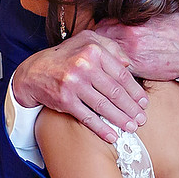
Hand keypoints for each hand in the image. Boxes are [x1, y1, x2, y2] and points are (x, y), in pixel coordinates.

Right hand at [13, 30, 148, 142]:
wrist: (35, 72)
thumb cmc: (65, 57)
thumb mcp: (86, 41)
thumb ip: (110, 48)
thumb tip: (128, 64)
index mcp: (93, 50)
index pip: (121, 75)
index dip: (135, 91)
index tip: (144, 102)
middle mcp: (84, 66)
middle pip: (115, 92)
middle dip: (131, 108)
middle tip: (142, 119)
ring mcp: (73, 83)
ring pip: (104, 106)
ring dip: (121, 119)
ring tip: (132, 127)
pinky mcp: (64, 100)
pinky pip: (87, 117)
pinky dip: (101, 128)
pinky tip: (112, 136)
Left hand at [95, 13, 178, 86]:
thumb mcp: (158, 16)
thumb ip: (138, 17)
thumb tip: (123, 17)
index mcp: (133, 19)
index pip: (103, 23)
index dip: (99, 32)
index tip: (97, 38)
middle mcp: (128, 33)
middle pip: (98, 39)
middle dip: (95, 47)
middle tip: (93, 53)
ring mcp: (131, 51)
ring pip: (104, 55)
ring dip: (101, 60)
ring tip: (99, 64)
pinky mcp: (136, 67)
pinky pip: (116, 70)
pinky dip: (112, 72)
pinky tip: (112, 74)